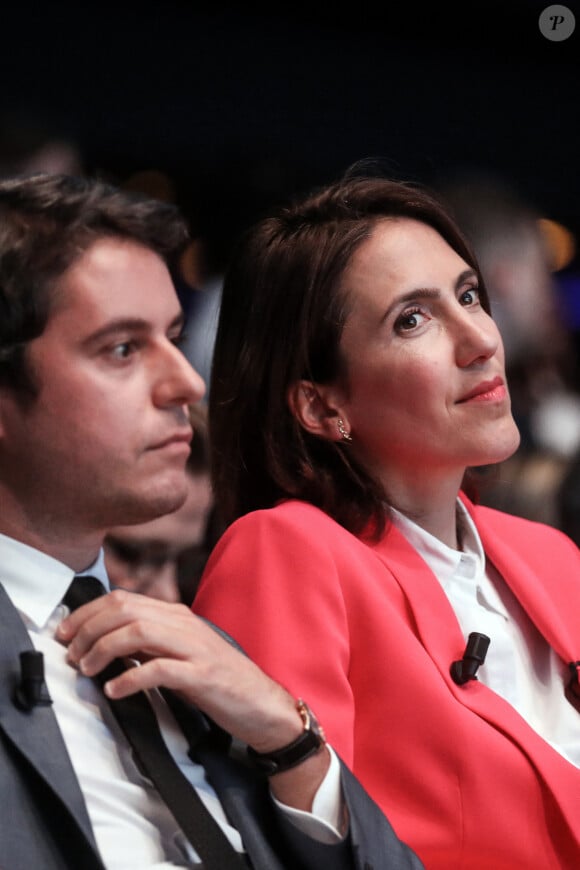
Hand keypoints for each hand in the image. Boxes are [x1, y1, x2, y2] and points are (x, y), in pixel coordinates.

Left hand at [57, 589, 330, 808]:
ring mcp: (195, 648)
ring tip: (87, 669)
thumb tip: (105, 642)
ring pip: (138, 631)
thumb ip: (150, 642)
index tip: (67, 633)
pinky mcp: (203, 675)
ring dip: (103, 649)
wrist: (262, 704)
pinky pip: (159, 670)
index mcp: (177, 615)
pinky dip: (130, 678)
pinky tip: (114, 690)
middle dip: (88, 629)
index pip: (124, 599)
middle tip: (71, 654)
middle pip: (125, 610)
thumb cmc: (218, 681)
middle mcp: (184, 624)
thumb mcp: (180, 652)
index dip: (88, 613)